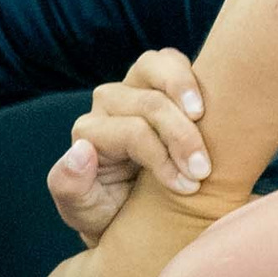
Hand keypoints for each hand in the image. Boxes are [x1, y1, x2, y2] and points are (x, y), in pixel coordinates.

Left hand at [46, 49, 209, 246]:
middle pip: (147, 102)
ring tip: (204, 116)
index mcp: (89, 133)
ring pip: (155, 64)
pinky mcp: (161, 83)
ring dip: (184, 89)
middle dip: (180, 134)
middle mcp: (108, 104)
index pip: (131, 133)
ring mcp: (134, 88)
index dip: (163, 158)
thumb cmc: (108, 215)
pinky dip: (192, 76)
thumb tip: (81, 150)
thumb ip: (69, 186)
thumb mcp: (82, 211)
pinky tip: (208, 105)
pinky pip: (172, 61)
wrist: (133, 214)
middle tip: (204, 169)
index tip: (188, 187)